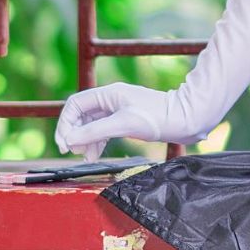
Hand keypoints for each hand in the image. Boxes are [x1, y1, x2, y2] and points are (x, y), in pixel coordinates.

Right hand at [54, 79, 225, 159]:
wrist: (185, 120)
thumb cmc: (157, 117)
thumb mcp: (123, 124)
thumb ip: (95, 131)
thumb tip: (70, 139)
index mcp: (108, 93)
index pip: (75, 104)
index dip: (66, 123)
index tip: (65, 143)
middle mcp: (111, 99)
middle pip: (81, 114)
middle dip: (74, 132)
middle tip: (71, 151)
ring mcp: (118, 110)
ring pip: (91, 124)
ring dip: (84, 139)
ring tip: (85, 156)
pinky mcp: (126, 120)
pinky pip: (103, 130)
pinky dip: (96, 142)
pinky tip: (94, 155)